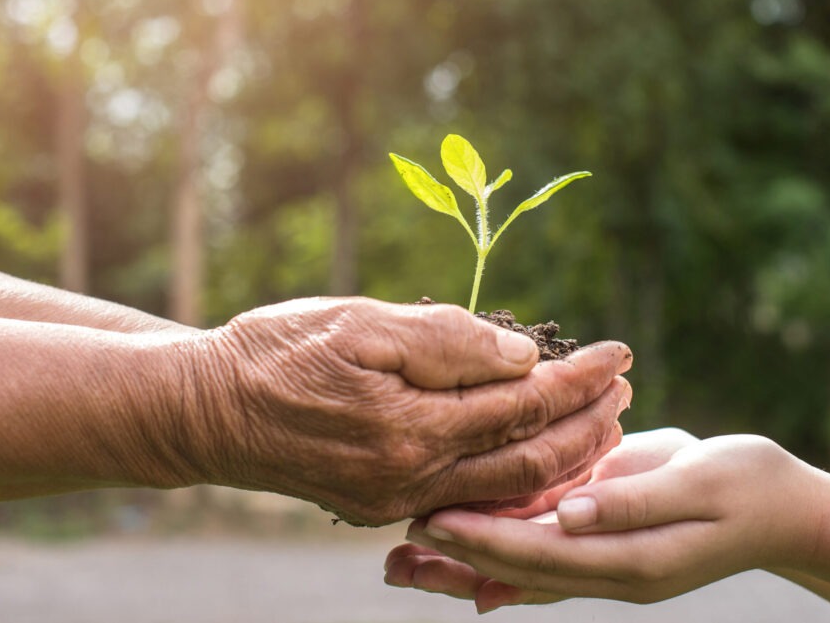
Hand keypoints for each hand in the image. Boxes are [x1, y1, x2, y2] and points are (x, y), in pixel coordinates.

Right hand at [172, 297, 632, 525]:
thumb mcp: (358, 323)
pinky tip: (533, 451)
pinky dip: (514, 477)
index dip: (579, 379)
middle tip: (624, 390)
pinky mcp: (380, 505)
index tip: (619, 352)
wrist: (205, 411)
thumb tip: (522, 356)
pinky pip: (469, 498)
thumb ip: (444, 341)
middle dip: (587, 425)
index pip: (523, 407)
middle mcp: (411, 479)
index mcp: (410, 429)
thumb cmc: (275, 352)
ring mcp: (395, 500)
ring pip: (505, 491)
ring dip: (561, 456)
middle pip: (530, 463)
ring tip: (598, 421)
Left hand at [385, 429, 820, 610]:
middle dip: (454, 562)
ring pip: (521, 569)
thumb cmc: (748, 487)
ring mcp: (607, 561)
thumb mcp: (697, 483)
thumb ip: (631, 501)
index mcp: (628, 559)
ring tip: (405, 564)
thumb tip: (569, 514)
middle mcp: (608, 569)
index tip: (430, 523)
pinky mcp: (607, 541)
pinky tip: (464, 563)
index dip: (482, 539)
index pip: (538, 554)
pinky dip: (500, 558)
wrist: (785, 508)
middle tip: (392, 552)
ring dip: (464, 566)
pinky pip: (545, 556)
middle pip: (515, 572)